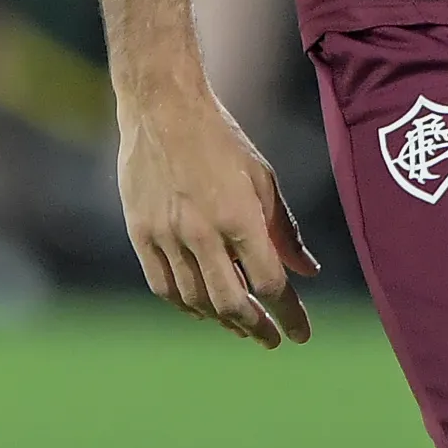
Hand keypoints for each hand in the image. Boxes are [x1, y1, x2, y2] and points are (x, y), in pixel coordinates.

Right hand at [116, 81, 318, 345]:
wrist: (163, 107)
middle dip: (257, 327)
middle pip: (232, 303)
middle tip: (272, 339)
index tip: (301, 334)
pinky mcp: (140, 234)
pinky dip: (185, 305)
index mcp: (240, 216)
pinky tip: (201, 309)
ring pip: (196, 301)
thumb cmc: (221, 139)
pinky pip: (163, 286)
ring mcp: (167, 236)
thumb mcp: (263, 178)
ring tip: (242, 325)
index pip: (269, 283)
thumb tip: (307, 272)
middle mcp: (202, 232)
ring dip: (222, 320)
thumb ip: (285, 230)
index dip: (289, 313)